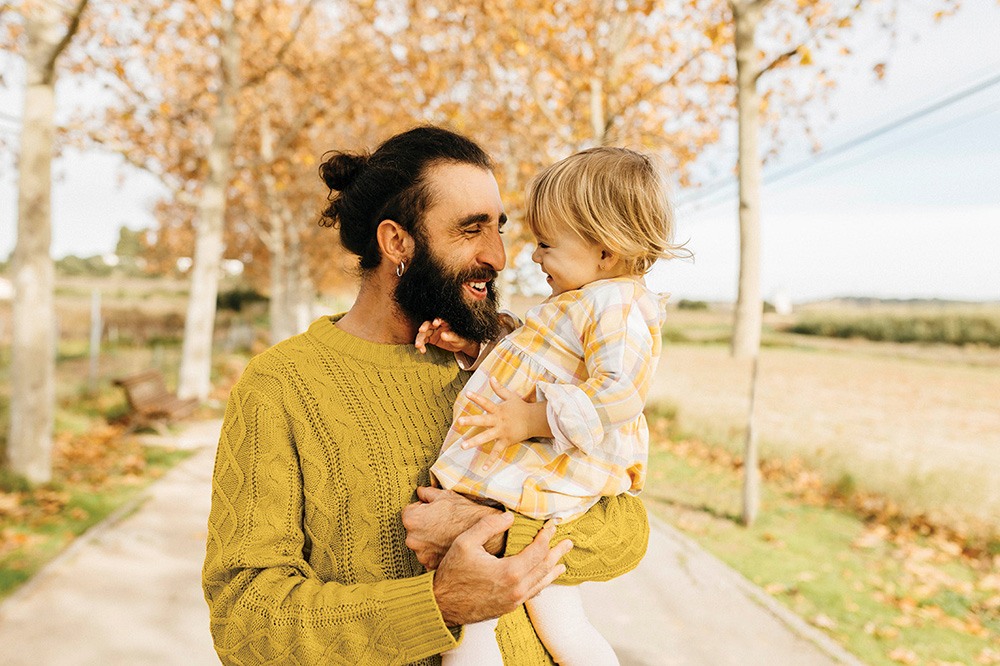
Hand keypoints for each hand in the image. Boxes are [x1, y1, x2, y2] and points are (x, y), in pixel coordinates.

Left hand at [403, 487, 504, 568]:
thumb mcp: (445, 496)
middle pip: (414, 529)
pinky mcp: (431, 565)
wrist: (484, 534)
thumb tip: (420, 492)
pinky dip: (436, 552)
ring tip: (447, 533)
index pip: (410, 511)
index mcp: (411, 519)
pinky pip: (430, 556)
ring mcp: (421, 555)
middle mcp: (412, 539)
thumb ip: (427, 493)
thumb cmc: (464, 512)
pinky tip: (448, 544)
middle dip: (424, 525)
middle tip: (443, 522)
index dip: (424, 509)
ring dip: (430, 540)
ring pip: (422, 543)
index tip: (436, 511)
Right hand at [415, 318, 478, 356]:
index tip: (435, 323)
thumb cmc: (461, 339)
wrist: (460, 345)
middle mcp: (438, 326)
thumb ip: (451, 336)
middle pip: (429, 324)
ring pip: (424, 333)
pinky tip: (422, 350)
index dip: (437, 320)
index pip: (440, 319)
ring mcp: (433, 332)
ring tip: (418, 346)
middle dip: (424, 327)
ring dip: (419, 339)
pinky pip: (423, 340)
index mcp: (446, 323)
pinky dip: (421, 345)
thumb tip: (443, 335)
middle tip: (421, 330)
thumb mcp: (458, 339)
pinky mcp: (431, 338)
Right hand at [433, 512, 572, 625]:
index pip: (538, 550)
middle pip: (544, 568)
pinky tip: (542, 581)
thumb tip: (509, 516)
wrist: (441, 605)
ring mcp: (513, 601)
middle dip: (557, 552)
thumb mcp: (466, 542)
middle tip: (568, 542)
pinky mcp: (508, 608)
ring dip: (552, 570)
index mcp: (510, 572)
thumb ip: (489, 526)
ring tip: (562, 563)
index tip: (552, 524)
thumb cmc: (451, 573)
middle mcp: (517, 589)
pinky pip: (531, 594)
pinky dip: (540, 584)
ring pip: (540, 583)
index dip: (547, 535)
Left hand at [457, 377, 551, 463]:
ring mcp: (501, 432)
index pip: (486, 402)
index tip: (467, 393)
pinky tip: (483, 469)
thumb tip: (491, 377)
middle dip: (471, 420)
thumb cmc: (521, 408)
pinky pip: (496, 452)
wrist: (535, 421)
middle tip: (459, 421)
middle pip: (483, 420)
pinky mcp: (505, 442)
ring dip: (474, 442)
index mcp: (498, 409)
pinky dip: (491, 461)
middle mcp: (499, 421)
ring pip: (486, 437)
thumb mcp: (511, 396)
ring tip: (462, 446)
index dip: (477, 398)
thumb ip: (499, 389)